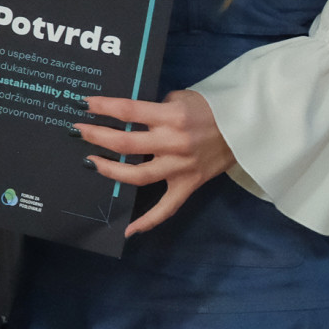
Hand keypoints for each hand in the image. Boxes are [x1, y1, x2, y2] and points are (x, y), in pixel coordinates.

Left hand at [76, 88, 234, 236]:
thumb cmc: (214, 107)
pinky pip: (166, 208)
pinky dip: (148, 221)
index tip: (84, 105)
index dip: (103, 107)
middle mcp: (174, 143)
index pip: (128, 111)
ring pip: (137, 176)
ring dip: (110, 170)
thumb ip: (156, 108)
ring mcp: (180, 167)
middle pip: (125, 144)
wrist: (250, 126)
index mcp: (172, 117)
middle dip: (97, 136)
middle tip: (78, 132)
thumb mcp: (183, 98)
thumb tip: (131, 118)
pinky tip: (128, 230)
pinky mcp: (189, 184)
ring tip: (91, 162)